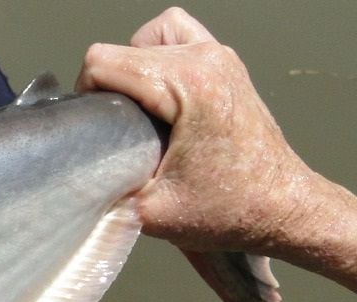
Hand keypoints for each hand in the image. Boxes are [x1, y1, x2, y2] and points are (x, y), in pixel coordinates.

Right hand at [75, 8, 313, 259]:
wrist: (283, 209)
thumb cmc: (232, 209)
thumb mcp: (150, 212)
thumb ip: (104, 190)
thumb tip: (73, 180)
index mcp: (188, 85)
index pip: (103, 62)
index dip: (85, 97)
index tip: (96, 132)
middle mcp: (206, 60)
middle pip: (122, 49)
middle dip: (107, 89)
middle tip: (117, 133)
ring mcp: (220, 56)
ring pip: (150, 35)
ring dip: (133, 66)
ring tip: (136, 108)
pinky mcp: (227, 64)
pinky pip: (178, 36)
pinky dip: (159, 56)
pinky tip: (158, 94)